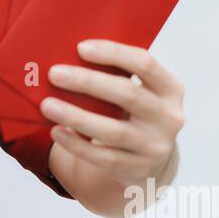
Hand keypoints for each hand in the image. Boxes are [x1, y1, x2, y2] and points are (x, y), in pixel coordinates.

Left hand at [39, 39, 184, 187]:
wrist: (152, 162)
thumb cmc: (134, 114)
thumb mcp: (141, 93)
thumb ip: (118, 75)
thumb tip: (67, 55)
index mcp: (171, 89)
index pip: (145, 64)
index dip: (113, 53)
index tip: (80, 48)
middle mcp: (169, 117)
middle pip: (127, 94)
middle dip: (88, 82)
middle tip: (55, 74)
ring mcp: (154, 146)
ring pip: (112, 130)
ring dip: (76, 116)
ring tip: (47, 105)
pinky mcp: (136, 169)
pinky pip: (102, 157)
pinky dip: (76, 144)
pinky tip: (57, 131)